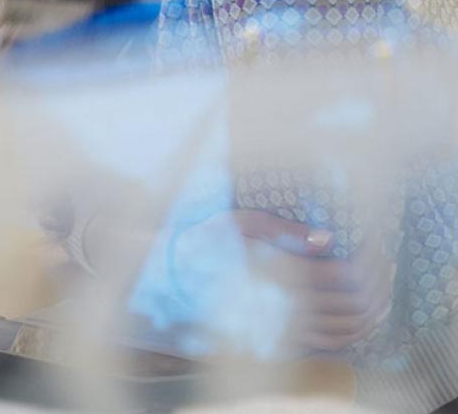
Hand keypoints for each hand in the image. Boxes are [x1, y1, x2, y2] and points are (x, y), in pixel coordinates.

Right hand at [171, 210, 394, 352]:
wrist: (179, 278)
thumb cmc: (210, 243)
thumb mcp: (242, 222)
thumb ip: (285, 229)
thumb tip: (328, 239)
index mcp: (283, 272)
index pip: (346, 275)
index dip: (366, 261)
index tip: (372, 244)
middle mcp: (291, 303)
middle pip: (355, 303)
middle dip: (376, 284)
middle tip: (384, 264)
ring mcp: (289, 325)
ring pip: (349, 326)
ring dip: (371, 310)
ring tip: (380, 288)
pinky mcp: (285, 338)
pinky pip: (331, 341)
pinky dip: (354, 331)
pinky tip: (360, 316)